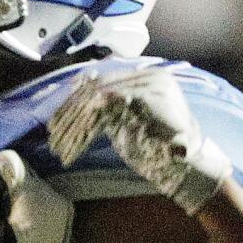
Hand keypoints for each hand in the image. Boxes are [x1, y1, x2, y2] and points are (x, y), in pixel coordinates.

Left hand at [48, 68, 231, 214]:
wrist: (190, 166)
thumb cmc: (161, 149)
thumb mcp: (132, 123)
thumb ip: (112, 109)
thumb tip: (83, 97)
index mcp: (150, 77)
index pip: (103, 80)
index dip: (76, 98)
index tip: (57, 117)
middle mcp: (150, 76)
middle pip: (96, 88)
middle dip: (70, 113)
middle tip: (52, 133)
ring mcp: (147, 87)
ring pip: (95, 100)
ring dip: (72, 126)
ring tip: (58, 146)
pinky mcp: (141, 103)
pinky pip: (100, 113)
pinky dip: (82, 134)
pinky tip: (71, 151)